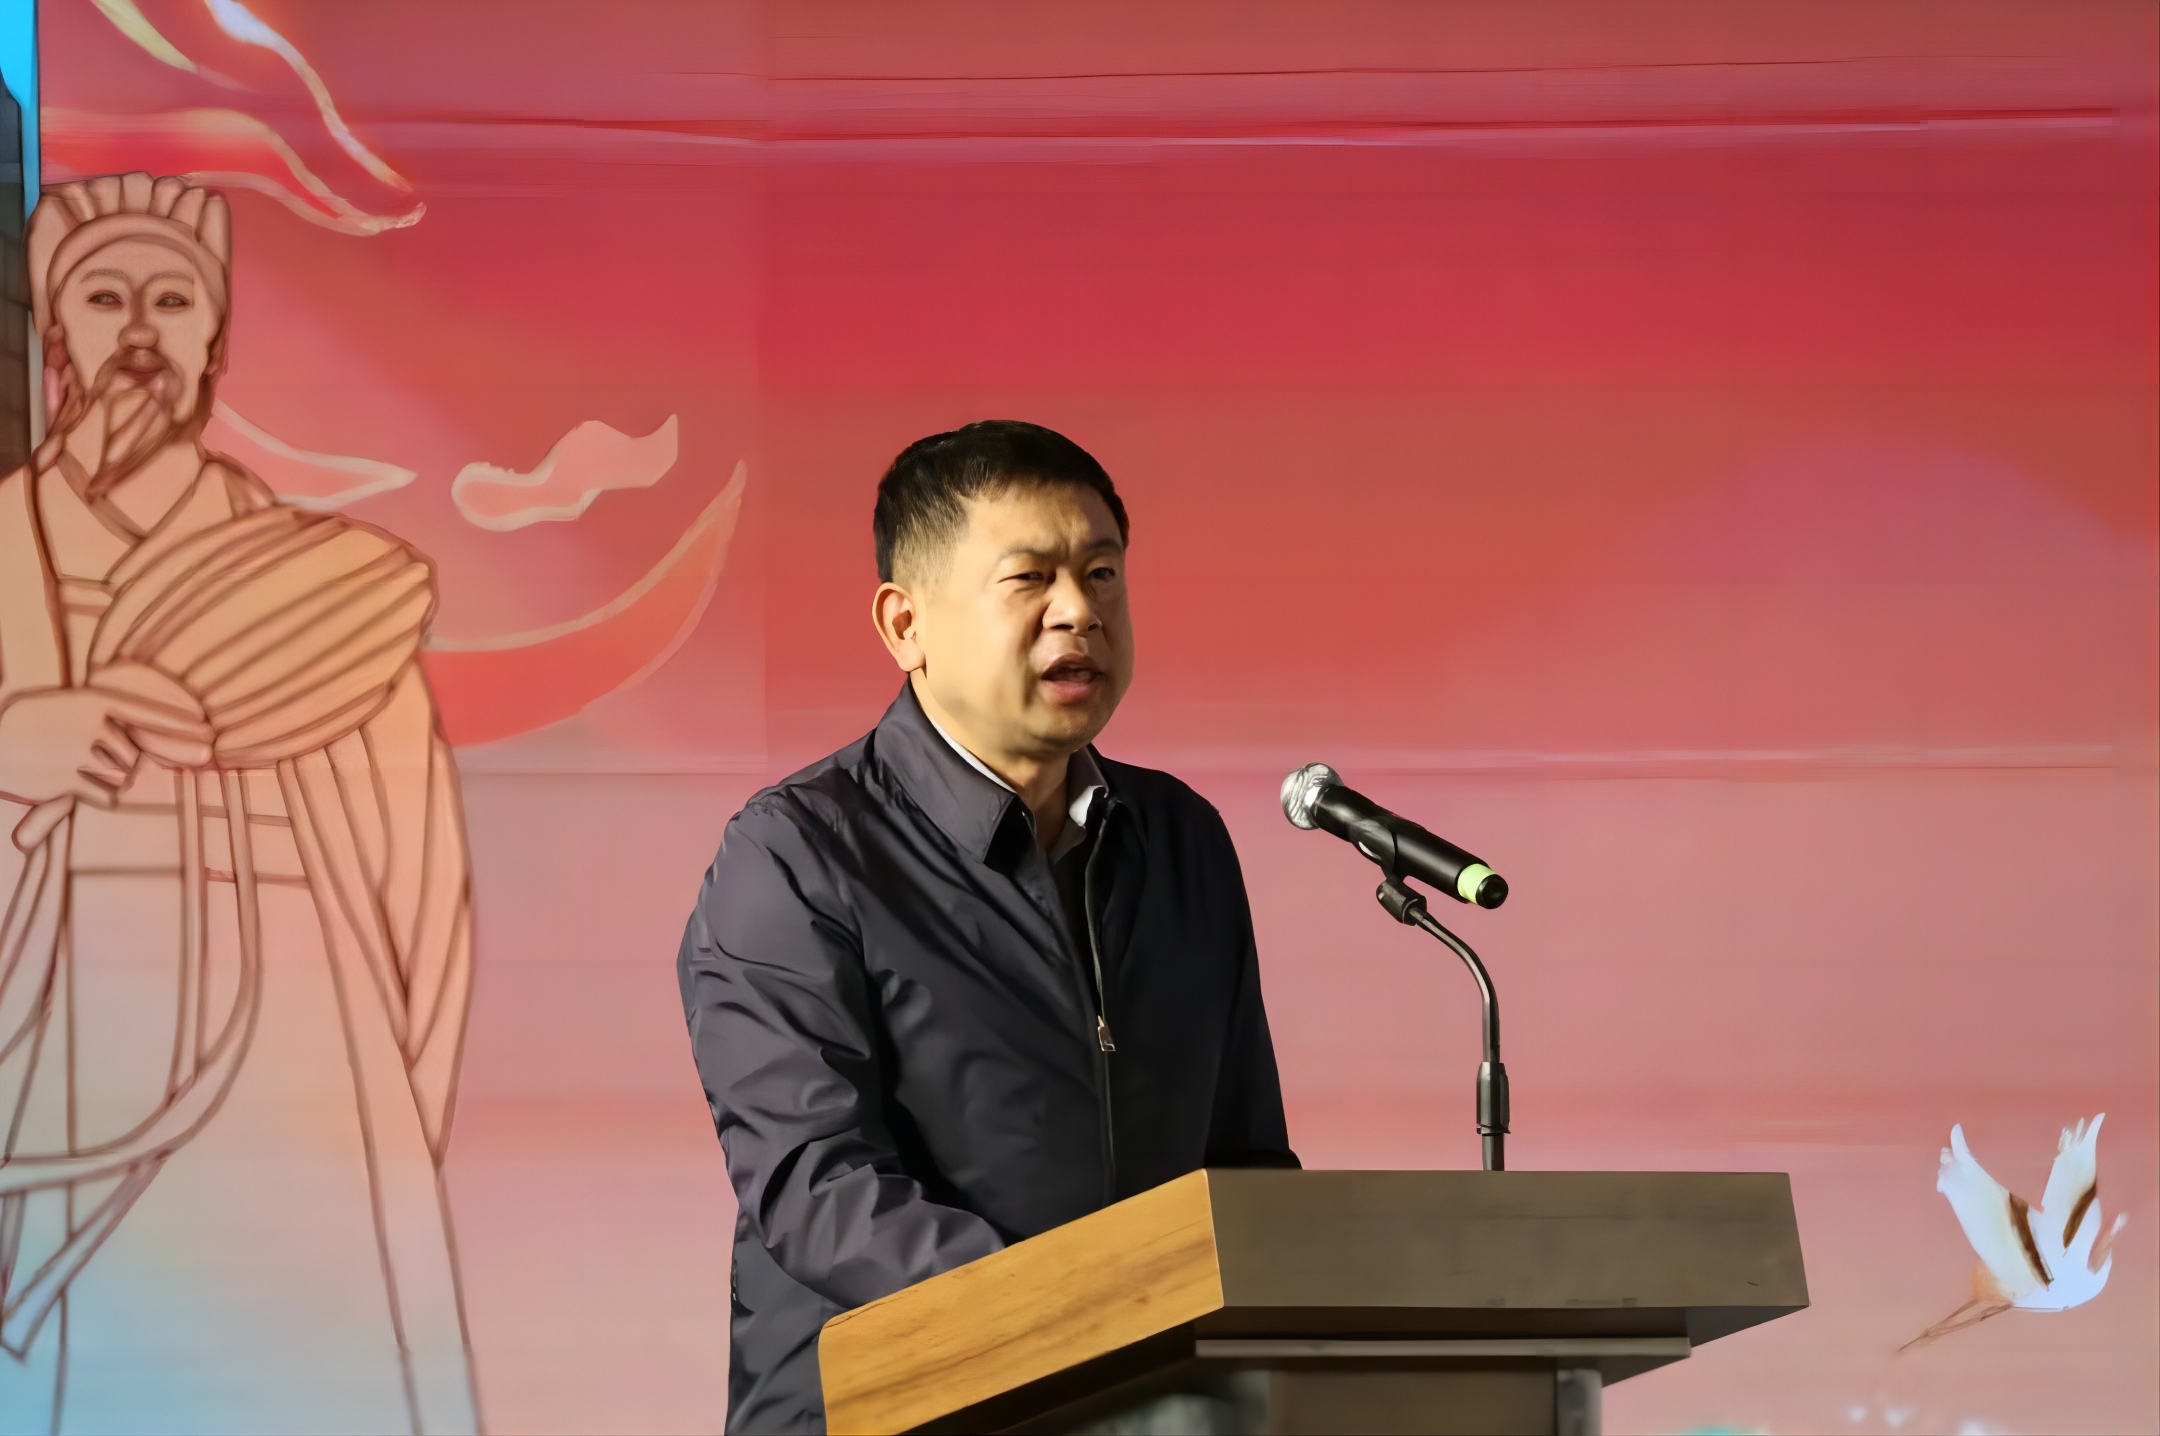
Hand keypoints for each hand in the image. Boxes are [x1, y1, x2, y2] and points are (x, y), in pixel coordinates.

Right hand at [0, 672, 212, 808]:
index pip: (149, 713)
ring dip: (106, 780)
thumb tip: (149, 741)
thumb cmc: (34, 724)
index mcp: (94, 700)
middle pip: (134, 757)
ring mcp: (80, 752)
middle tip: (85, 758)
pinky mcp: (68, 781)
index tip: (209, 733)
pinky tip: (73, 785)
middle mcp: (92, 725)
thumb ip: (106, 717)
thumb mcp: (69, 706)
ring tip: (73, 768)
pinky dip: (98, 796)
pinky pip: (108, 797)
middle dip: (118, 764)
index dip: (181, 725)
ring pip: (123, 778)